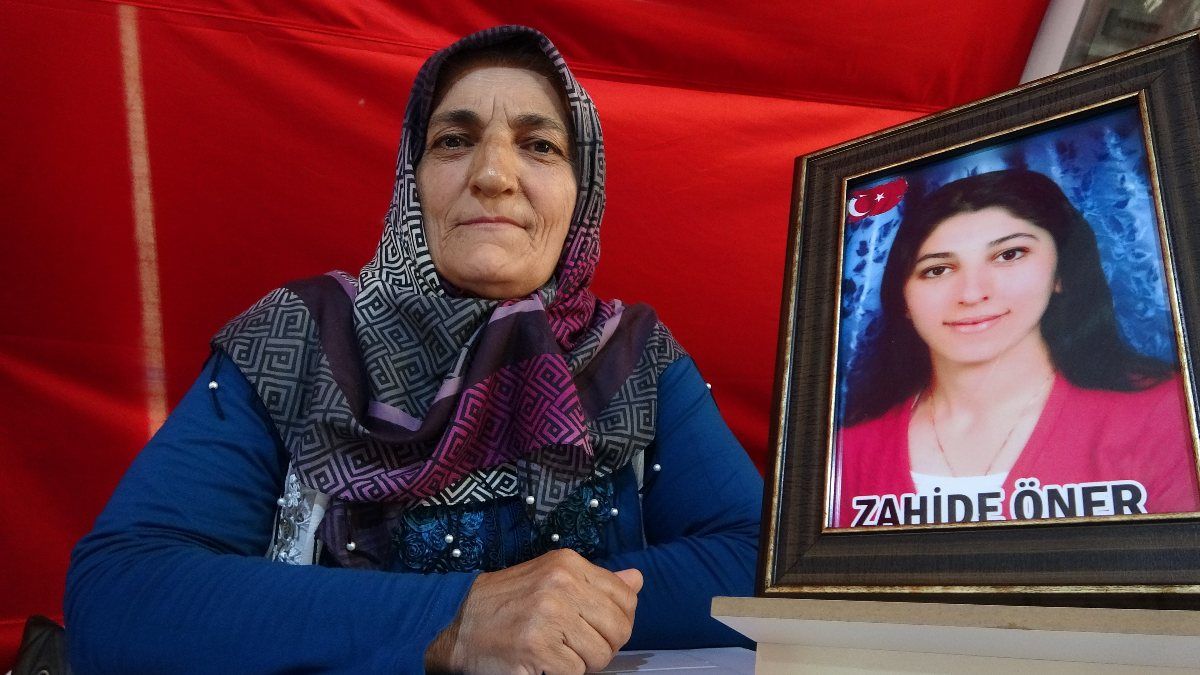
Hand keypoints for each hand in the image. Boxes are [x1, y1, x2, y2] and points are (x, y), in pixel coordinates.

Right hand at [425, 549, 642, 673]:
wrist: (457, 623)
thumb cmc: (507, 603)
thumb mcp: (551, 578)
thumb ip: (597, 582)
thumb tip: (636, 580)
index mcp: (568, 565)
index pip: (626, 598)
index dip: (619, 621)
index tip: (597, 627)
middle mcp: (561, 585)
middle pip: (618, 630)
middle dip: (604, 646)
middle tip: (577, 647)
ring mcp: (548, 616)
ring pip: (600, 656)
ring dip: (582, 663)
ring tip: (556, 652)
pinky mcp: (537, 648)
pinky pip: (575, 673)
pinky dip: (561, 674)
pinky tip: (542, 661)